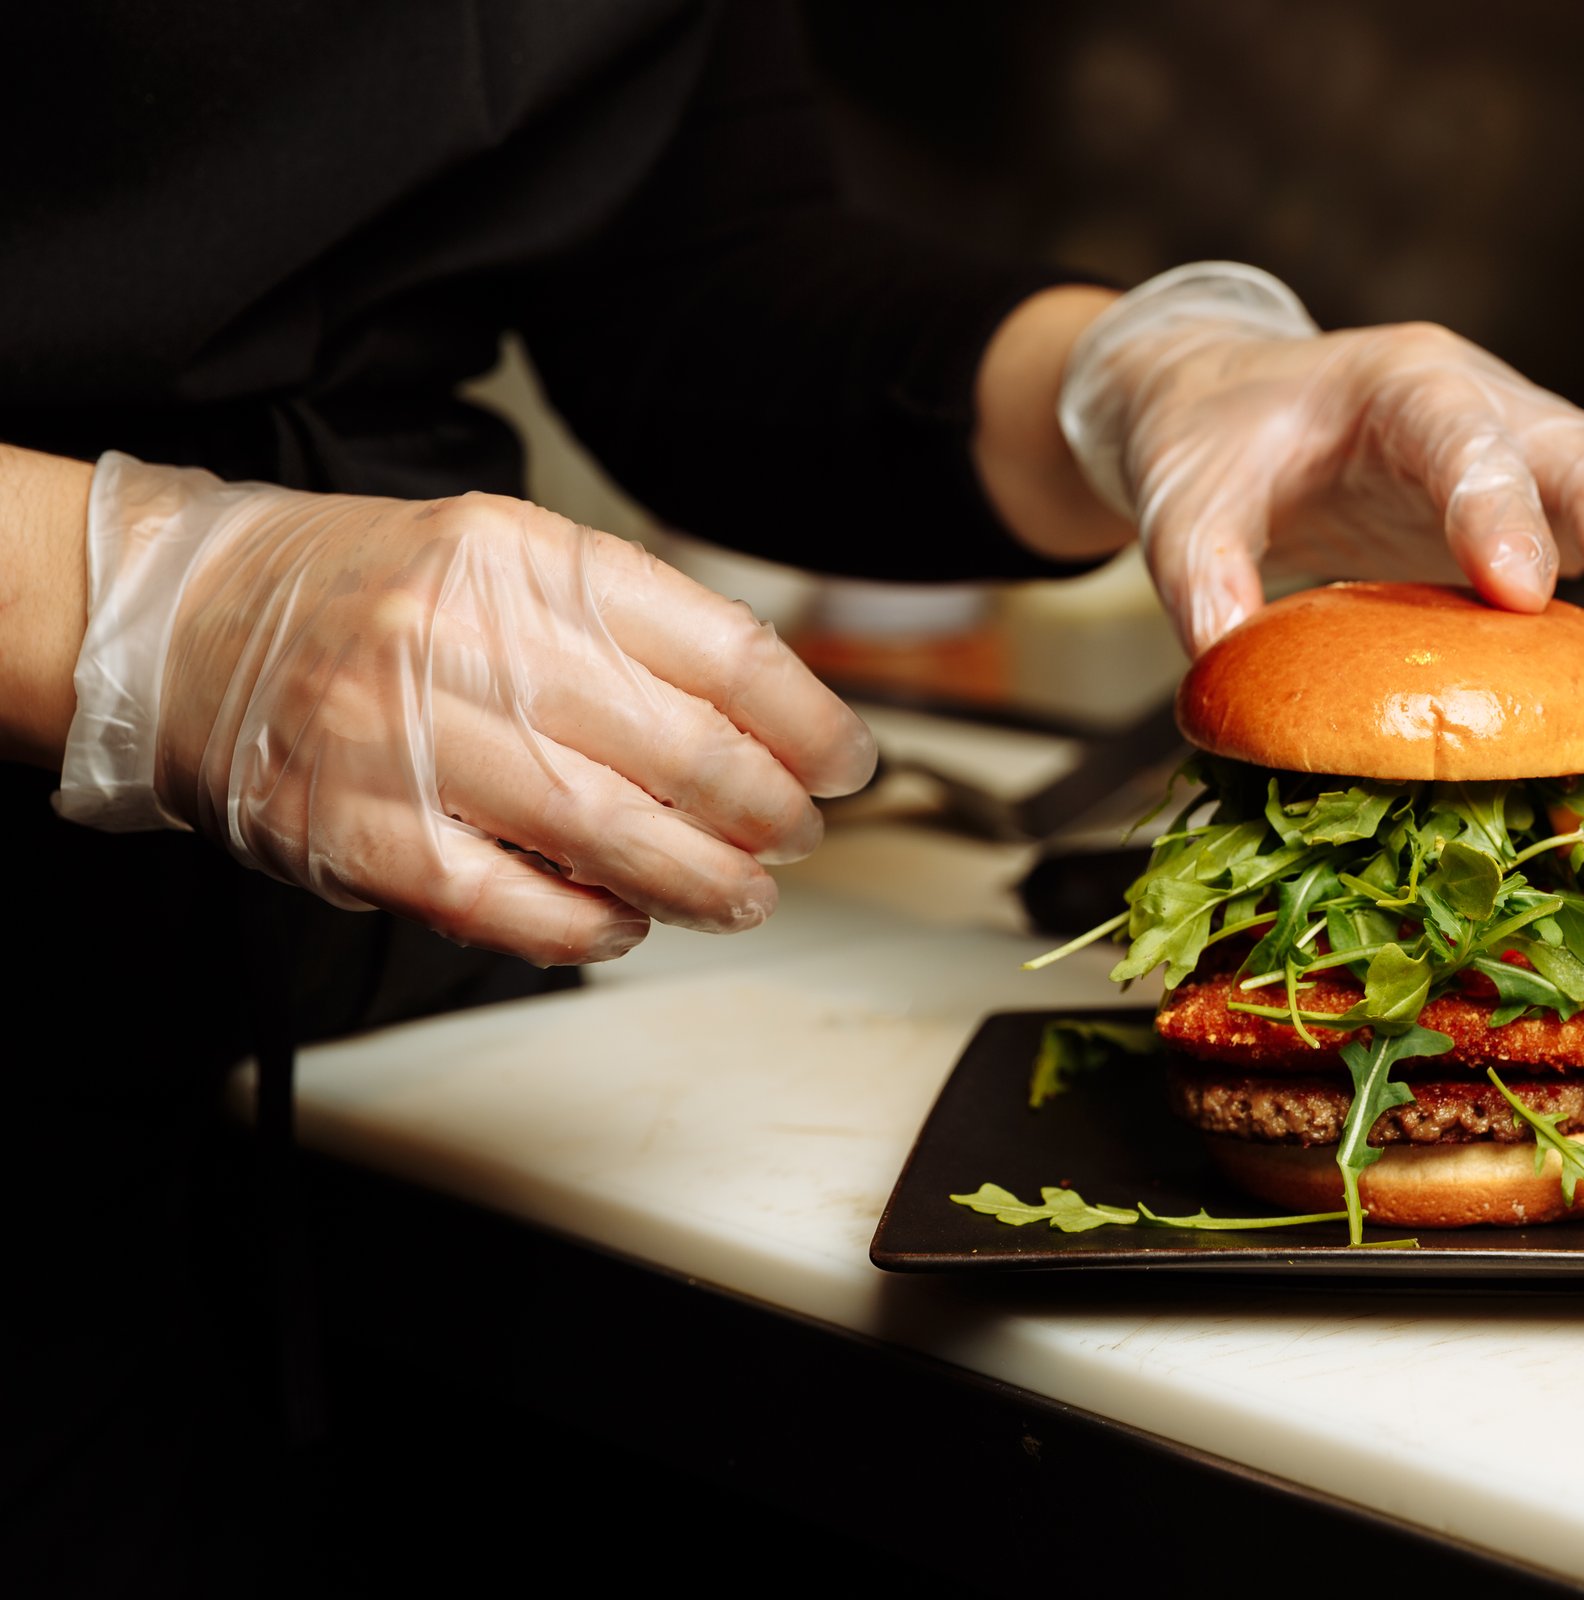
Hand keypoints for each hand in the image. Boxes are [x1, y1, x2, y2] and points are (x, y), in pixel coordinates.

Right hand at [57, 455, 876, 964]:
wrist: (193, 625)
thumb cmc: (375, 601)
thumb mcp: (510, 562)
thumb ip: (634, 628)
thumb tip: (776, 718)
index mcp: (528, 559)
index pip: (723, 649)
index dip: (808, 723)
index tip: (844, 763)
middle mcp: (471, 640)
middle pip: (685, 751)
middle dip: (770, 813)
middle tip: (794, 837)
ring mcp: (411, 741)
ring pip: (613, 835)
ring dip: (706, 883)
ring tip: (740, 896)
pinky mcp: (362, 835)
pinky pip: (510, 905)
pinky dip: (590, 928)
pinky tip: (624, 922)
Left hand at [1058, 263, 1583, 665]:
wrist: (1236, 405)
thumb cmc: (1213, 446)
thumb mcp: (1181, 496)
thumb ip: (1200, 568)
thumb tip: (1223, 657)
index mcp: (1393, 382)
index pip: (1456, 430)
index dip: (1496, 502)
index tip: (1520, 589)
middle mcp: (1484, 399)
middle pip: (1581, 452)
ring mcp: (1530, 441)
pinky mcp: (1550, 491)